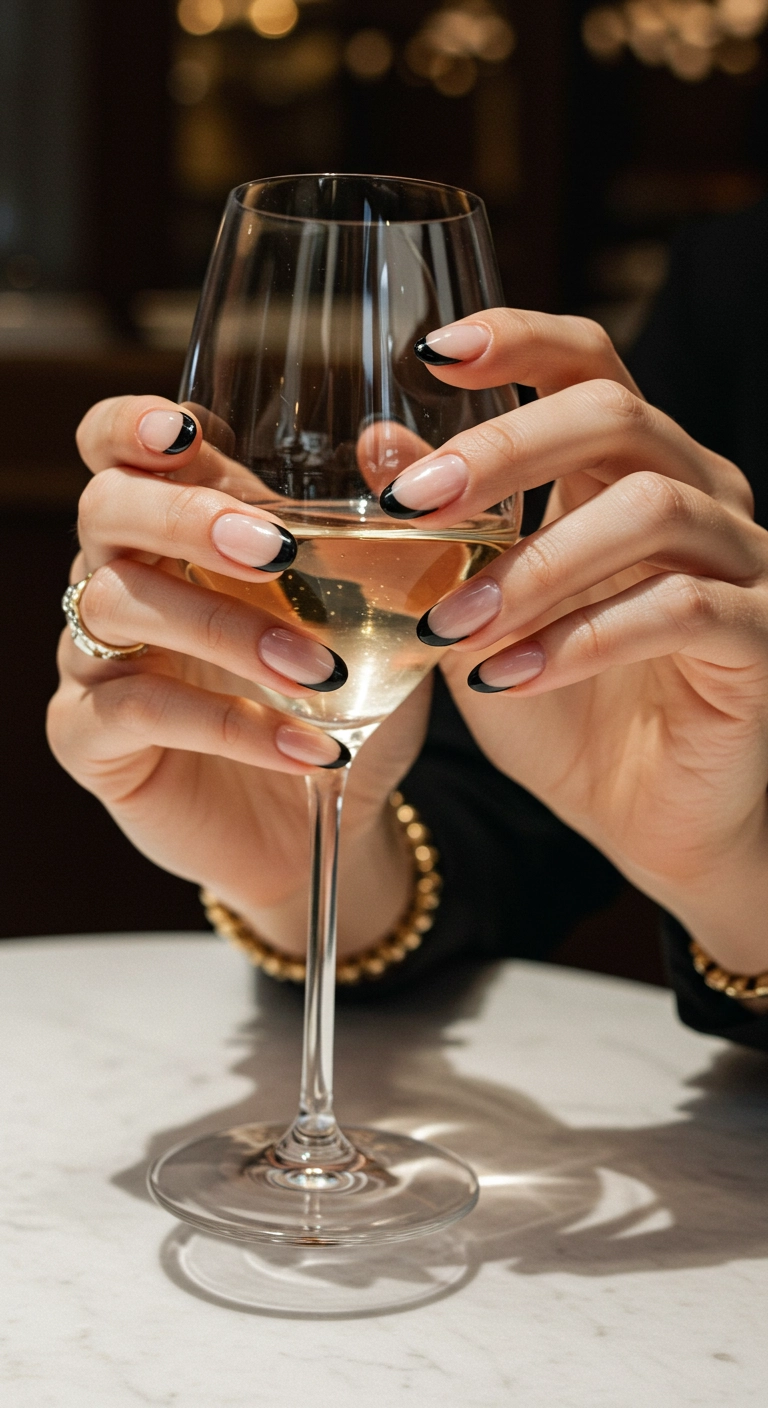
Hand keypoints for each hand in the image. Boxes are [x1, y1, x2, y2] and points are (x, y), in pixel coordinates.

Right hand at [47, 397, 429, 954]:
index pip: (115, 450)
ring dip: (226, 630)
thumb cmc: (342, 697)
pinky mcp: (89, 738)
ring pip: (119, 606)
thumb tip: (386, 445)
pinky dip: (232, 725)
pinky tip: (310, 746)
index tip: (183, 432)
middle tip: (275, 552)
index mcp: (174, 530)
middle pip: (105, 508)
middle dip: (186, 517)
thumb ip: (381, 535)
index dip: (129, 425)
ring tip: (319, 671)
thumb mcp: (378, 614)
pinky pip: (140, 711)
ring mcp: (93, 658)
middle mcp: (118, 578)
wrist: (324, 816)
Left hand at [383, 311, 767, 973]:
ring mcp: (741, 562)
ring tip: (452, 625)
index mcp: (626, 472)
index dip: (518, 339)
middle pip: (618, 414)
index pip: (587, 367)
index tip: (430, 350)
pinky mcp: (761, 638)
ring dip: (536, 563)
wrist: (647, 820)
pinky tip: (510, 677)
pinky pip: (684, 609)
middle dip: (505, 448)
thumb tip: (378, 444)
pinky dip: (585, 638)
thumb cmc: (565, 710)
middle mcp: (696, 494)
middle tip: (414, 502)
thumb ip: (443, 538)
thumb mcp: (479, 619)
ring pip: (650, 509)